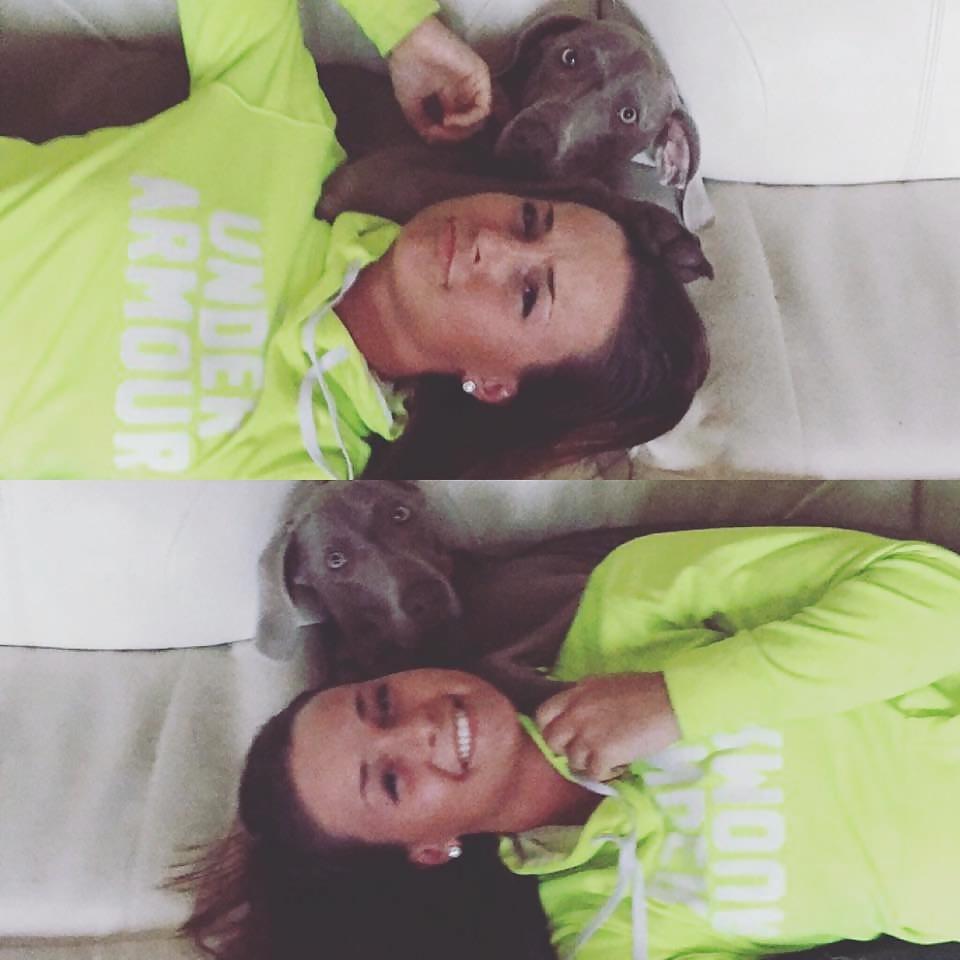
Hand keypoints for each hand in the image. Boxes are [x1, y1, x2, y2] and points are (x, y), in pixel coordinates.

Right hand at [387, 16, 491, 143]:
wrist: (408, 43)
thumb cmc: (406, 68)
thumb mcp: (411, 105)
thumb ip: (422, 124)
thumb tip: (432, 141)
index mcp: (450, 96)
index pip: (458, 126)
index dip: (447, 137)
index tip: (432, 135)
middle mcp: (464, 92)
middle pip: (471, 125)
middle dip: (456, 136)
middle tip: (440, 133)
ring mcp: (474, 84)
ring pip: (480, 119)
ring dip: (463, 130)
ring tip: (446, 126)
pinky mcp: (480, 76)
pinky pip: (484, 108)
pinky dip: (469, 120)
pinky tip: (452, 120)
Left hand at [535, 673, 680, 780]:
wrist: (669, 700)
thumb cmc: (644, 689)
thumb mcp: (605, 685)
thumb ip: (585, 699)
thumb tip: (575, 714)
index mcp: (576, 693)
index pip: (543, 714)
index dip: (550, 728)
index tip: (564, 735)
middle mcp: (575, 713)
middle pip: (552, 741)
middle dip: (565, 749)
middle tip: (584, 750)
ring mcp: (587, 735)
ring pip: (572, 761)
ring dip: (588, 763)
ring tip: (607, 757)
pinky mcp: (603, 754)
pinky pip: (593, 774)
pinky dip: (605, 773)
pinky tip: (618, 764)